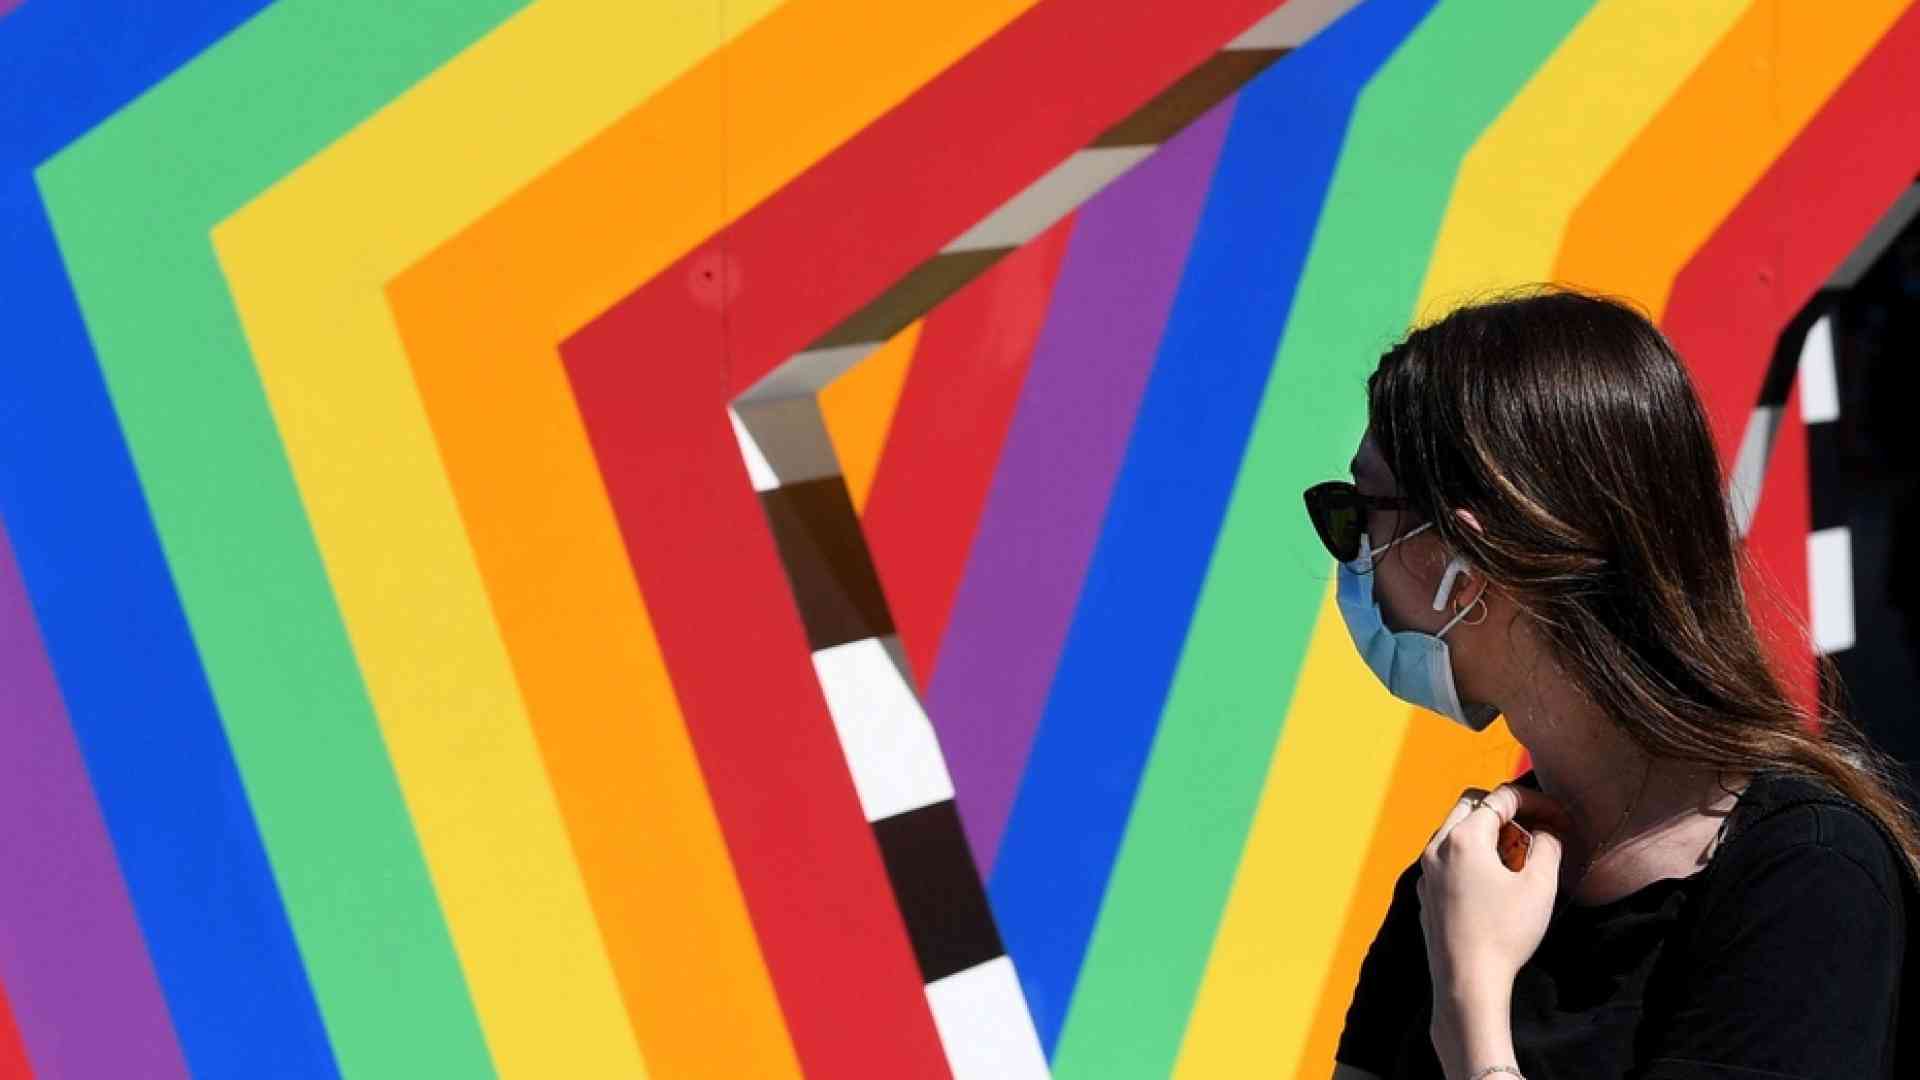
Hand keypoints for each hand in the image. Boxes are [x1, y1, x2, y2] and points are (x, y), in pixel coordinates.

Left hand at [1416, 783, 1568, 995]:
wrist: (1467, 982)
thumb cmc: (1505, 933)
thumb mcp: (1540, 886)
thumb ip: (1548, 846)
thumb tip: (1547, 831)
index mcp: (1464, 838)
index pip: (1501, 798)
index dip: (1535, 802)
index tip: (1558, 818)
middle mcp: (1437, 847)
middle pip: (1471, 805)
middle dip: (1505, 811)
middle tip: (1533, 833)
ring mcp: (1426, 871)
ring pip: (1454, 830)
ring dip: (1486, 833)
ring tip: (1516, 860)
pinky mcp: (1424, 893)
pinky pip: (1446, 858)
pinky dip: (1470, 856)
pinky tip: (1492, 883)